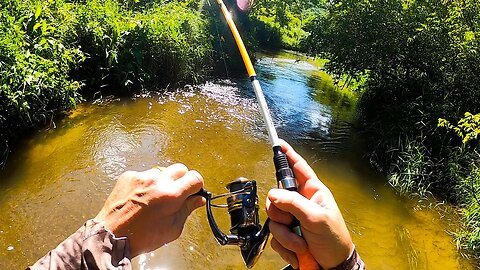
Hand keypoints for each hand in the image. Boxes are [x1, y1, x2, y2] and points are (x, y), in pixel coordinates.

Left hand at [94, 164, 204, 256]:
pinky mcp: (129, 176)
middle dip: (182, 180)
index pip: (195, 177)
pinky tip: (141, 198)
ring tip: (155, 199)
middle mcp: (157, 182)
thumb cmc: (141, 237)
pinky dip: (146, 184)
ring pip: (161, 172)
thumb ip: (187, 210)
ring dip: (163, 182)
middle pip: (180, 169)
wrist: (112, 236)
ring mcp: (142, 177)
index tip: (194, 191)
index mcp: (171, 195)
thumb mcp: (172, 229)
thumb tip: (198, 200)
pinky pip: (145, 175)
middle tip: (177, 194)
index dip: (197, 185)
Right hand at [266, 140, 353, 268]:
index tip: (278, 144)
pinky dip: (285, 247)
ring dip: (286, 236)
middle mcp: (300, 203)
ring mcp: (292, 220)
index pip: (298, 168)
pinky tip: (299, 251)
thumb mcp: (317, 218)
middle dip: (281, 214)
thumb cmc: (334, 240)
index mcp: (313, 193)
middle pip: (276, 197)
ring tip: (302, 243)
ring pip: (273, 220)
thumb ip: (295, 204)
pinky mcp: (287, 235)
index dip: (288, 155)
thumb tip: (274, 194)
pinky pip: (274, 237)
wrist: (333, 267)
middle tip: (291, 221)